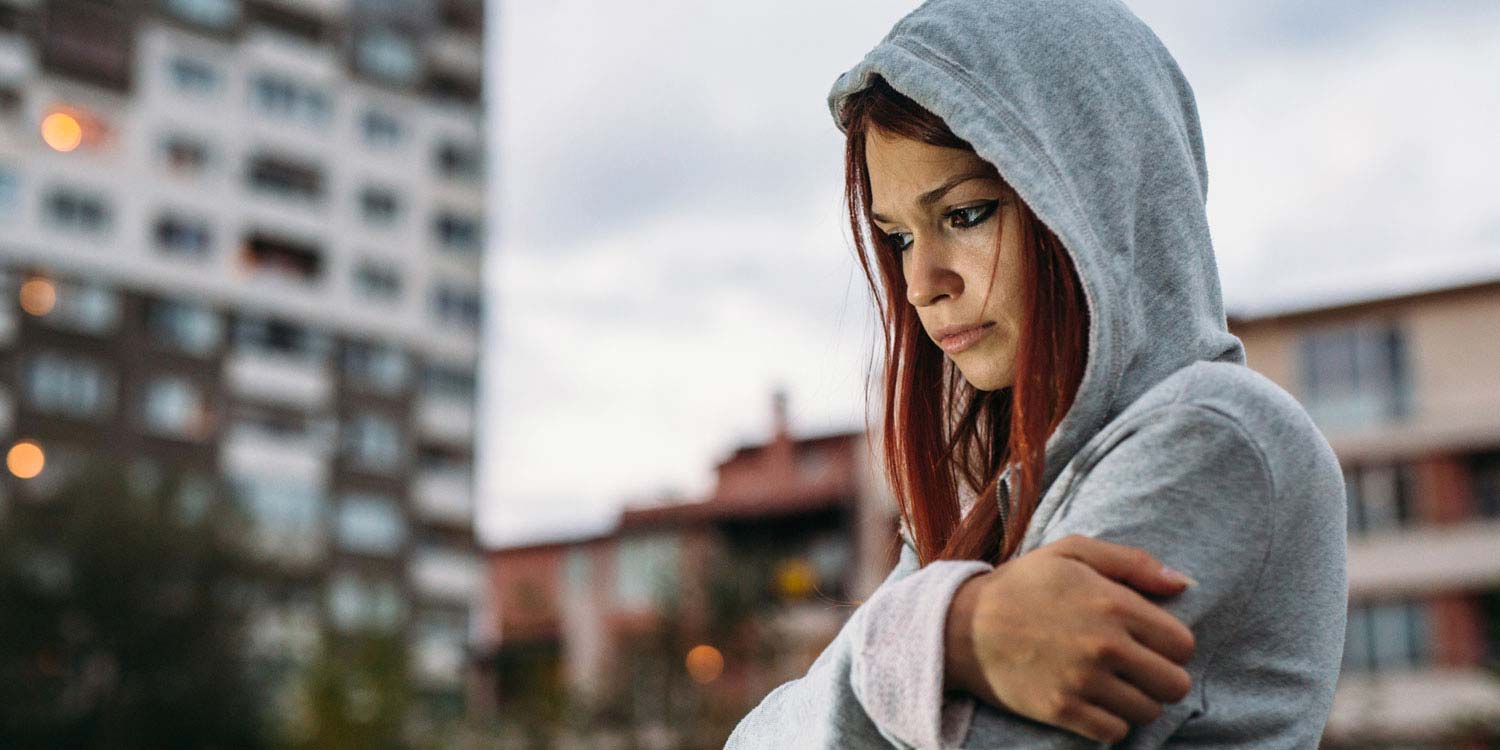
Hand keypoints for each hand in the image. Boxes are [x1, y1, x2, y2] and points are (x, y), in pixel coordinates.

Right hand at [944, 534, 1196, 742]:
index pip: (1183, 645)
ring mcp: (1084, 682)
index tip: (1148, 641)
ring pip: (1148, 712)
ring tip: (1113, 685)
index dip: (1171, 644)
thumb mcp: (1073, 552)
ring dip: (1136, 701)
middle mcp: (1106, 647)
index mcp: (1115, 604)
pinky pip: (1115, 733)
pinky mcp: (1062, 711)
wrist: (961, 626)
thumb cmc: (1022, 584)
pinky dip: (1110, 723)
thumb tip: (1185, 583)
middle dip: (1162, 677)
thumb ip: (1133, 562)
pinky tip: (1094, 702)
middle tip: (1136, 668)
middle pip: (1175, 685)